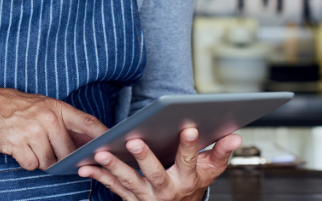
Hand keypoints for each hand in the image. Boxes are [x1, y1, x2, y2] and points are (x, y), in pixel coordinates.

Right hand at [0, 86, 107, 170]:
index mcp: (57, 108)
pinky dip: (27, 161)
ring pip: (50, 161)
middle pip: (68, 151)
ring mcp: (32, 131)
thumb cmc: (17, 107)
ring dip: (42, 160)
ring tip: (32, 145)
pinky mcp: (17, 144)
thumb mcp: (44, 106)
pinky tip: (20, 148)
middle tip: (51, 151)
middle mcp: (47, 118)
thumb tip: (87, 143)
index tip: (114, 145)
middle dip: (63, 158)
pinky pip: (32, 165)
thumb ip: (64, 123)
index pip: (87, 123)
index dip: (102, 136)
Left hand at [77, 128, 240, 200]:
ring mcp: (147, 197)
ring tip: (101, 152)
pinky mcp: (131, 199)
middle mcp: (167, 190)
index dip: (189, 146)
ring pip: (130, 182)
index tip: (189, 128)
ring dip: (114, 167)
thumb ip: (221, 152)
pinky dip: (99, 176)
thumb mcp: (210, 169)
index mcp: (188, 179)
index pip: (190, 160)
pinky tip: (85, 165)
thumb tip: (235, 136)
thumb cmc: (192, 181)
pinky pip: (113, 187)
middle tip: (134, 140)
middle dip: (144, 157)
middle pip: (155, 174)